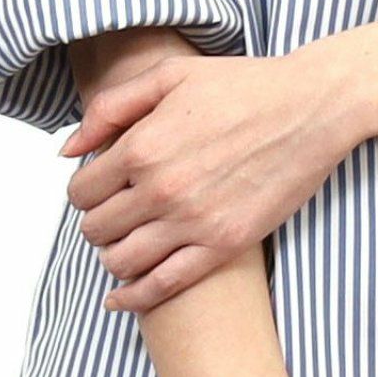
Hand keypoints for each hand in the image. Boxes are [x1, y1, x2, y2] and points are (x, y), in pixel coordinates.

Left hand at [60, 45, 369, 314]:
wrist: (310, 109)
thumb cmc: (244, 87)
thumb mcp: (169, 77)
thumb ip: (111, 109)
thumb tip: (68, 150)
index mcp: (142, 146)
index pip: (81, 191)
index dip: (82, 194)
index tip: (97, 192)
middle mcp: (161, 189)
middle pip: (97, 228)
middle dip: (96, 225)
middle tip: (112, 218)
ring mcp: (192, 223)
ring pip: (122, 261)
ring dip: (112, 258)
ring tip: (121, 248)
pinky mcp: (222, 247)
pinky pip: (164, 286)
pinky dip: (134, 297)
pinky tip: (119, 299)